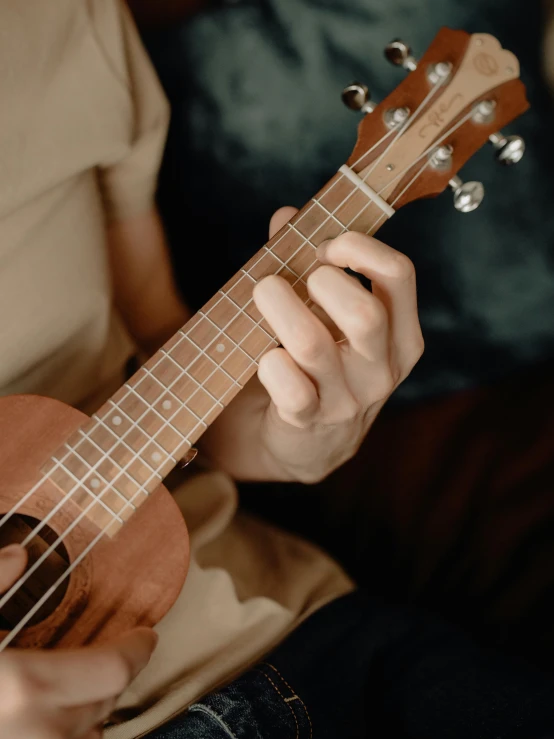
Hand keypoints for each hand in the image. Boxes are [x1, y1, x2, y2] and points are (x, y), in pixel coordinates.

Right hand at [0, 544, 156, 738]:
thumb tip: (20, 554)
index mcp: (25, 685)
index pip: (114, 670)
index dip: (137, 650)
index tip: (146, 636)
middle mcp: (41, 732)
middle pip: (106, 701)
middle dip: (113, 674)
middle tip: (109, 653)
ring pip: (90, 734)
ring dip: (92, 711)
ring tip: (78, 687)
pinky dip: (69, 734)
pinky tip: (51, 718)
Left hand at [201, 208, 423, 482]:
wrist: (309, 441)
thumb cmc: (322, 363)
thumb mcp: (332, 316)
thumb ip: (309, 262)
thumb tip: (287, 217)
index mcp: (401, 334)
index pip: (399, 276)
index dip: (359, 247)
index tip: (326, 243)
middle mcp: (383, 368)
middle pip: (363, 313)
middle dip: (321, 282)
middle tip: (298, 278)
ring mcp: (349, 399)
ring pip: (312, 345)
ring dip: (280, 308)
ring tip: (265, 292)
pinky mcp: (310, 421)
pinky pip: (289, 388)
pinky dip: (270, 364)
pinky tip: (267, 356)